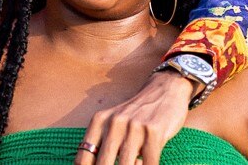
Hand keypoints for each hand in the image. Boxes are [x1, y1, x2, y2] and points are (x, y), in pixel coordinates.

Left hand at [75, 71, 192, 164]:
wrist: (164, 90)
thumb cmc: (136, 113)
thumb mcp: (113, 121)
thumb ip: (104, 143)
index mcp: (99, 121)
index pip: (84, 156)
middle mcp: (114, 123)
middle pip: (103, 164)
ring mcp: (134, 127)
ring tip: (135, 164)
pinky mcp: (154, 132)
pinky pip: (149, 163)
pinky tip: (145, 164)